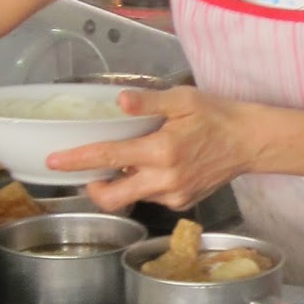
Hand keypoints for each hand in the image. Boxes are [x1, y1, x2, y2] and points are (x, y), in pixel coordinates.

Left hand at [47, 87, 254, 211]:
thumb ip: (149, 102)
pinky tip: (155, 168)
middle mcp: (164, 179)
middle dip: (93, 189)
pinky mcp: (182, 203)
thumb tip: (120, 101)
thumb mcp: (183, 99)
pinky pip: (152, 197)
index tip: (53, 161)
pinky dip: (145, 185)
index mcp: (161, 151)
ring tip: (130, 162)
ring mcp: (174, 195)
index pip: (109, 158)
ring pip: (133, 197)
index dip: (77, 160)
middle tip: (88, 174)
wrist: (250, 142)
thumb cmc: (216, 115)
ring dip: (122, 184)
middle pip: (113, 197)